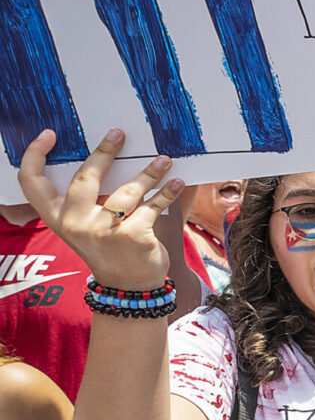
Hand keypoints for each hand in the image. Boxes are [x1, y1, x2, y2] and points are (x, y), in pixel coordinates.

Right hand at [17, 129, 182, 289]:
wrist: (129, 286)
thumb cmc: (108, 246)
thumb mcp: (85, 225)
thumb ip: (86, 199)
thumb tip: (106, 155)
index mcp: (56, 217)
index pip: (31, 182)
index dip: (34, 155)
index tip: (49, 134)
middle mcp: (75, 223)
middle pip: (85, 178)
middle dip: (104, 152)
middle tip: (119, 133)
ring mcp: (104, 231)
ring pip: (128, 191)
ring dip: (149, 173)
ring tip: (164, 159)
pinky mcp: (133, 236)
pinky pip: (152, 207)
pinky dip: (167, 193)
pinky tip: (177, 182)